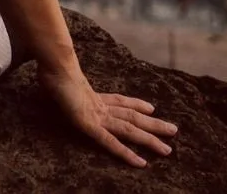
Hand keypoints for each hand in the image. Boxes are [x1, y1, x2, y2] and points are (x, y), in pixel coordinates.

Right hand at [37, 62, 176, 167]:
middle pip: (131, 116)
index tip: (151, 107)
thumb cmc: (52, 68)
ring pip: (129, 130)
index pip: (119, 100)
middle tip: (174, 130)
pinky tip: (140, 163)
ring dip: (149, 140)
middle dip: (153, 124)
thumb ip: (62, 80)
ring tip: (167, 150)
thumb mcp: (59, 77)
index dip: (136, 104)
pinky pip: (111, 143)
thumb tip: (52, 74)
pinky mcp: (90, 125)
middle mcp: (99, 105)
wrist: (54, 64)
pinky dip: (126, 153)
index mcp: (93, 95)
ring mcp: (96, 116)